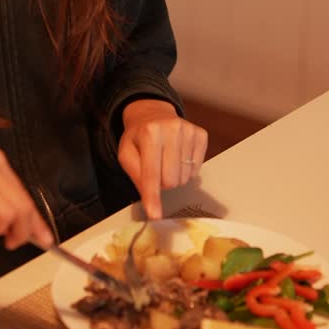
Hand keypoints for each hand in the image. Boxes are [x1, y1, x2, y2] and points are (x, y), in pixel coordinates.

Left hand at [117, 99, 207, 219]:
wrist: (153, 113)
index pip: (151, 174)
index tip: (155, 215)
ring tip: (166, 161)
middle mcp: (171, 129)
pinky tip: (178, 156)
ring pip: (185, 177)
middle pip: (170, 180)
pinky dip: (186, 170)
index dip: (153, 196)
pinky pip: (197, 170)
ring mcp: (189, 131)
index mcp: (149, 133)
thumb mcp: (127, 153)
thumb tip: (150, 202)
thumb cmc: (138, 137)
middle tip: (156, 169)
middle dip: (162, 183)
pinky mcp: (201, 135)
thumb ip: (136, 176)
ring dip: (174, 177)